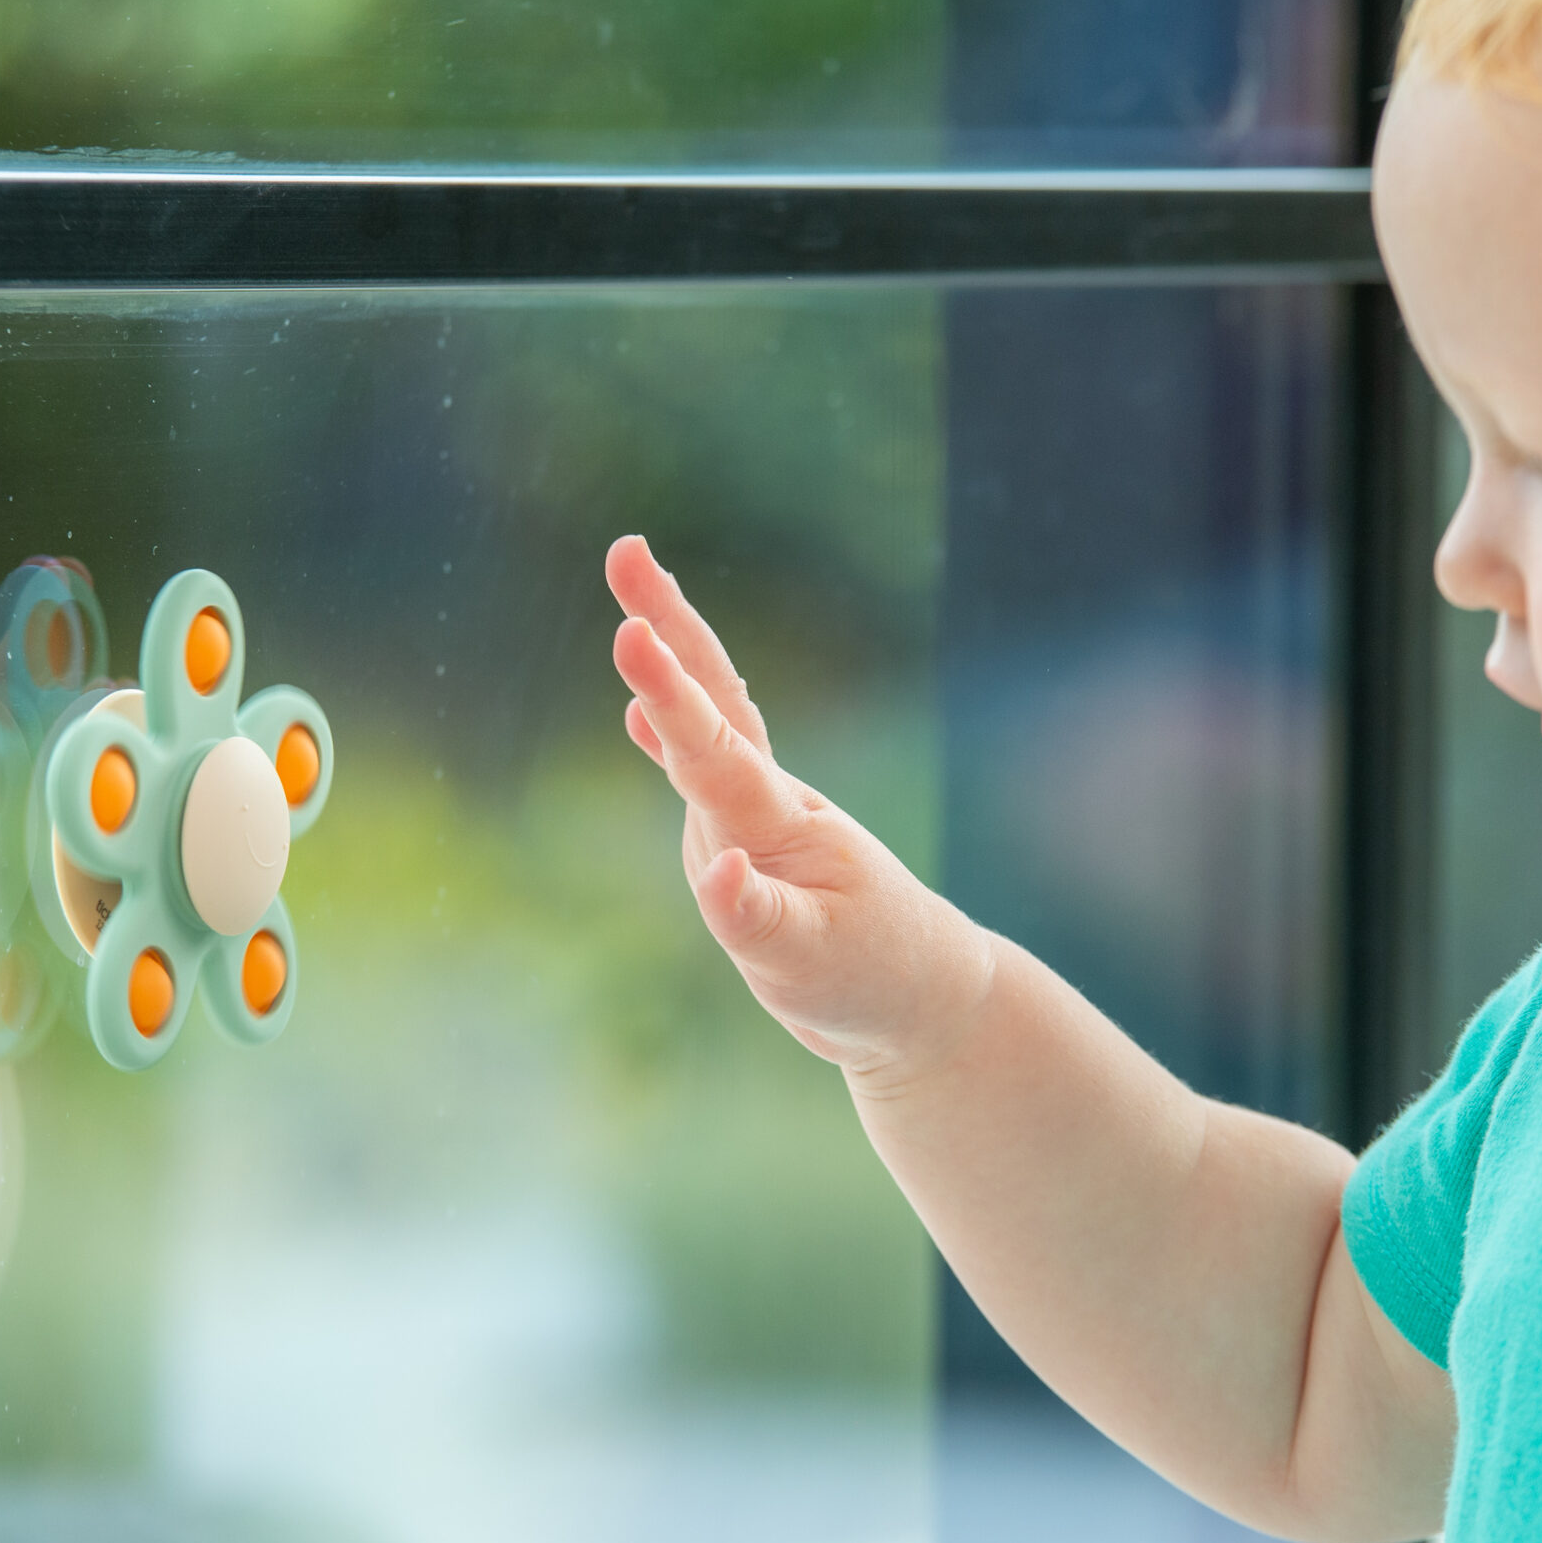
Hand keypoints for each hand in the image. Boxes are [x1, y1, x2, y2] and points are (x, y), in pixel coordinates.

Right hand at [606, 535, 992, 1080]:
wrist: (917, 994)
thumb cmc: (869, 981)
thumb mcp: (808, 964)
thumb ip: (755, 919)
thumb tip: (715, 868)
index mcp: (777, 825)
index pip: (713, 750)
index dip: (669, 694)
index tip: (632, 630)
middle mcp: (764, 803)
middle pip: (715, 697)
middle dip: (669, 624)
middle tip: (625, 549)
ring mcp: (755, 816)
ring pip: (710, 720)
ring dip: (673, 658)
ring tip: (632, 602)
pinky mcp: (747, 837)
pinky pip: (703, 771)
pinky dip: (671, 735)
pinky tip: (636, 716)